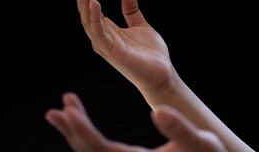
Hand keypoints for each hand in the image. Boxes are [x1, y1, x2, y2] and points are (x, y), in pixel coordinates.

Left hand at [45, 92, 225, 151]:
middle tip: (56, 110)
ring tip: (61, 110)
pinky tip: (79, 123)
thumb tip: (159, 112)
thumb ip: (181, 129)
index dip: (83, 131)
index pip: (101, 150)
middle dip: (71, 130)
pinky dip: (85, 134)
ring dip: (74, 131)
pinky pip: (99, 149)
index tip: (68, 111)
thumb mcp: (202, 144)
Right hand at [76, 0, 178, 106]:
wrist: (162, 74)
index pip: (92, 9)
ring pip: (89, 21)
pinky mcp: (112, 52)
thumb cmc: (151, 53)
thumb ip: (131, 9)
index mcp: (109, 31)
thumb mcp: (141, 25)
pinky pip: (99, 33)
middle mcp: (103, 37)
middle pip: (87, 13)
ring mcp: (106, 45)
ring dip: (85, 1)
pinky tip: (95, 3)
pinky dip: (95, 18)